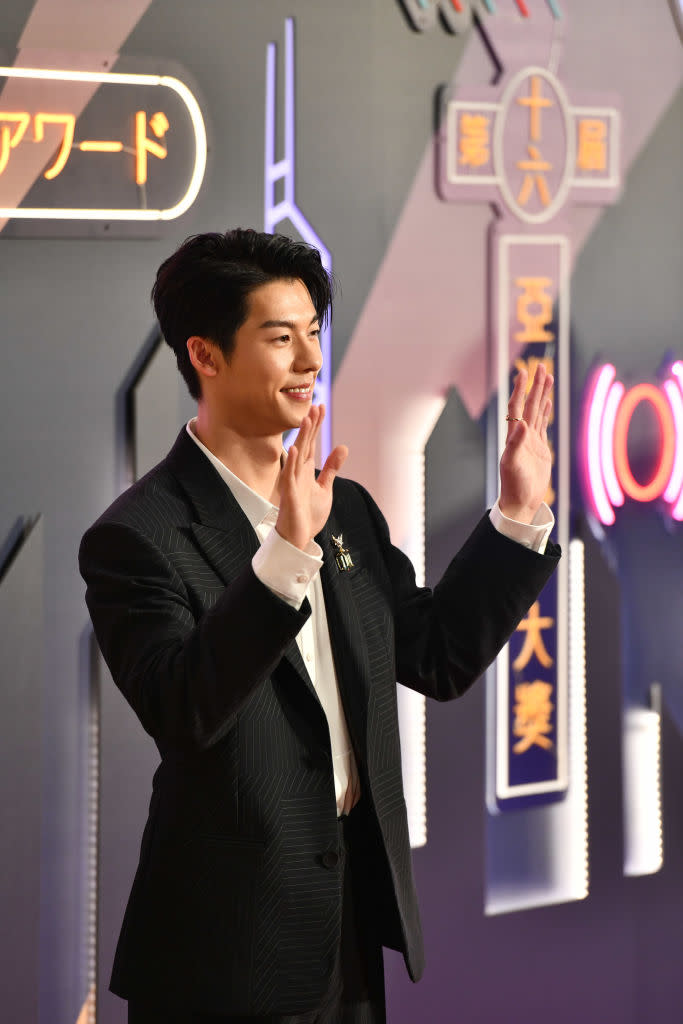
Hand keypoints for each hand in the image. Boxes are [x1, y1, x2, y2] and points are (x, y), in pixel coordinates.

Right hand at [276, 405, 347, 549]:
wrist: (299, 538)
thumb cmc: (309, 515)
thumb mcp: (325, 489)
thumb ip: (331, 469)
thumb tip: (343, 447)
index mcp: (306, 470)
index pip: (311, 443)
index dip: (316, 426)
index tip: (320, 407)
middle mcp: (298, 472)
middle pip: (305, 444)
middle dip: (311, 426)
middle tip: (315, 406)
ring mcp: (293, 482)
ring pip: (297, 455)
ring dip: (302, 438)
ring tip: (307, 420)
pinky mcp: (290, 494)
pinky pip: (289, 475)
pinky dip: (292, 462)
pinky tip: (294, 449)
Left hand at [499, 363, 553, 523]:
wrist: (521, 501)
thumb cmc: (514, 485)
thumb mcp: (512, 464)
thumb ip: (515, 443)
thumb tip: (520, 424)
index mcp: (514, 436)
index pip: (517, 407)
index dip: (520, 390)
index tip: (524, 372)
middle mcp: (521, 435)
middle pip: (530, 404)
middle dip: (535, 385)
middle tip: (541, 366)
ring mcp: (531, 441)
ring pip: (537, 412)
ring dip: (542, 395)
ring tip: (547, 377)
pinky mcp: (540, 449)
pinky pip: (543, 426)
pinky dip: (545, 412)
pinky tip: (548, 403)